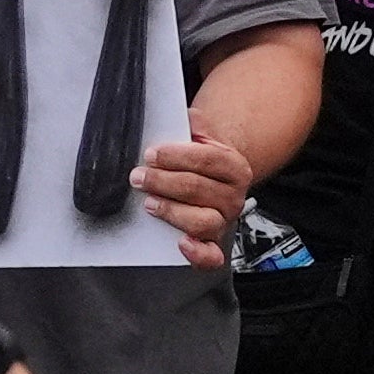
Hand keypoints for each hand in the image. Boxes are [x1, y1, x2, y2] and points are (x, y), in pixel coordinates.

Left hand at [133, 130, 253, 264]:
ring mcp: (224, 222)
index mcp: (234, 167)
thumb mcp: (200, 139)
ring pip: (203, 221)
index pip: (207, 160)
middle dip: (163, 182)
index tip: (151, 154)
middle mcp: (234, 197)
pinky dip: (198, 253)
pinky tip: (181, 242)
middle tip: (138, 177)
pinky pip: (211, 256)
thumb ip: (193, 126)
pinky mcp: (214, 244)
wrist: (213, 183)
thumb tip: (185, 117)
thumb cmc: (200, 162)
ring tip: (150, 203)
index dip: (176, 157)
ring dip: (172, 211)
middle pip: (198, 189)